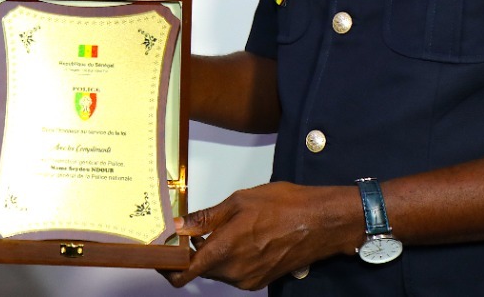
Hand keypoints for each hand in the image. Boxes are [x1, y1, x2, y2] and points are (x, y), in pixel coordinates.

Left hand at [161, 182, 359, 289]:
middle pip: (200, 268)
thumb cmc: (284, 205)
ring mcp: (248, 279)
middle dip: (193, 252)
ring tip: (224, 227)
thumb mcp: (238, 201)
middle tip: (192, 229)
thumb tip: (178, 226)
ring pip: (217, 270)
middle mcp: (234, 272)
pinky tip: (241, 237)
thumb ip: (205, 217)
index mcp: (225, 250)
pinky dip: (229, 258)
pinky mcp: (260, 281)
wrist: (321, 222)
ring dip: (212, 253)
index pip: (184, 274)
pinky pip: (234, 272)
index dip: (168, 266)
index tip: (161, 253)